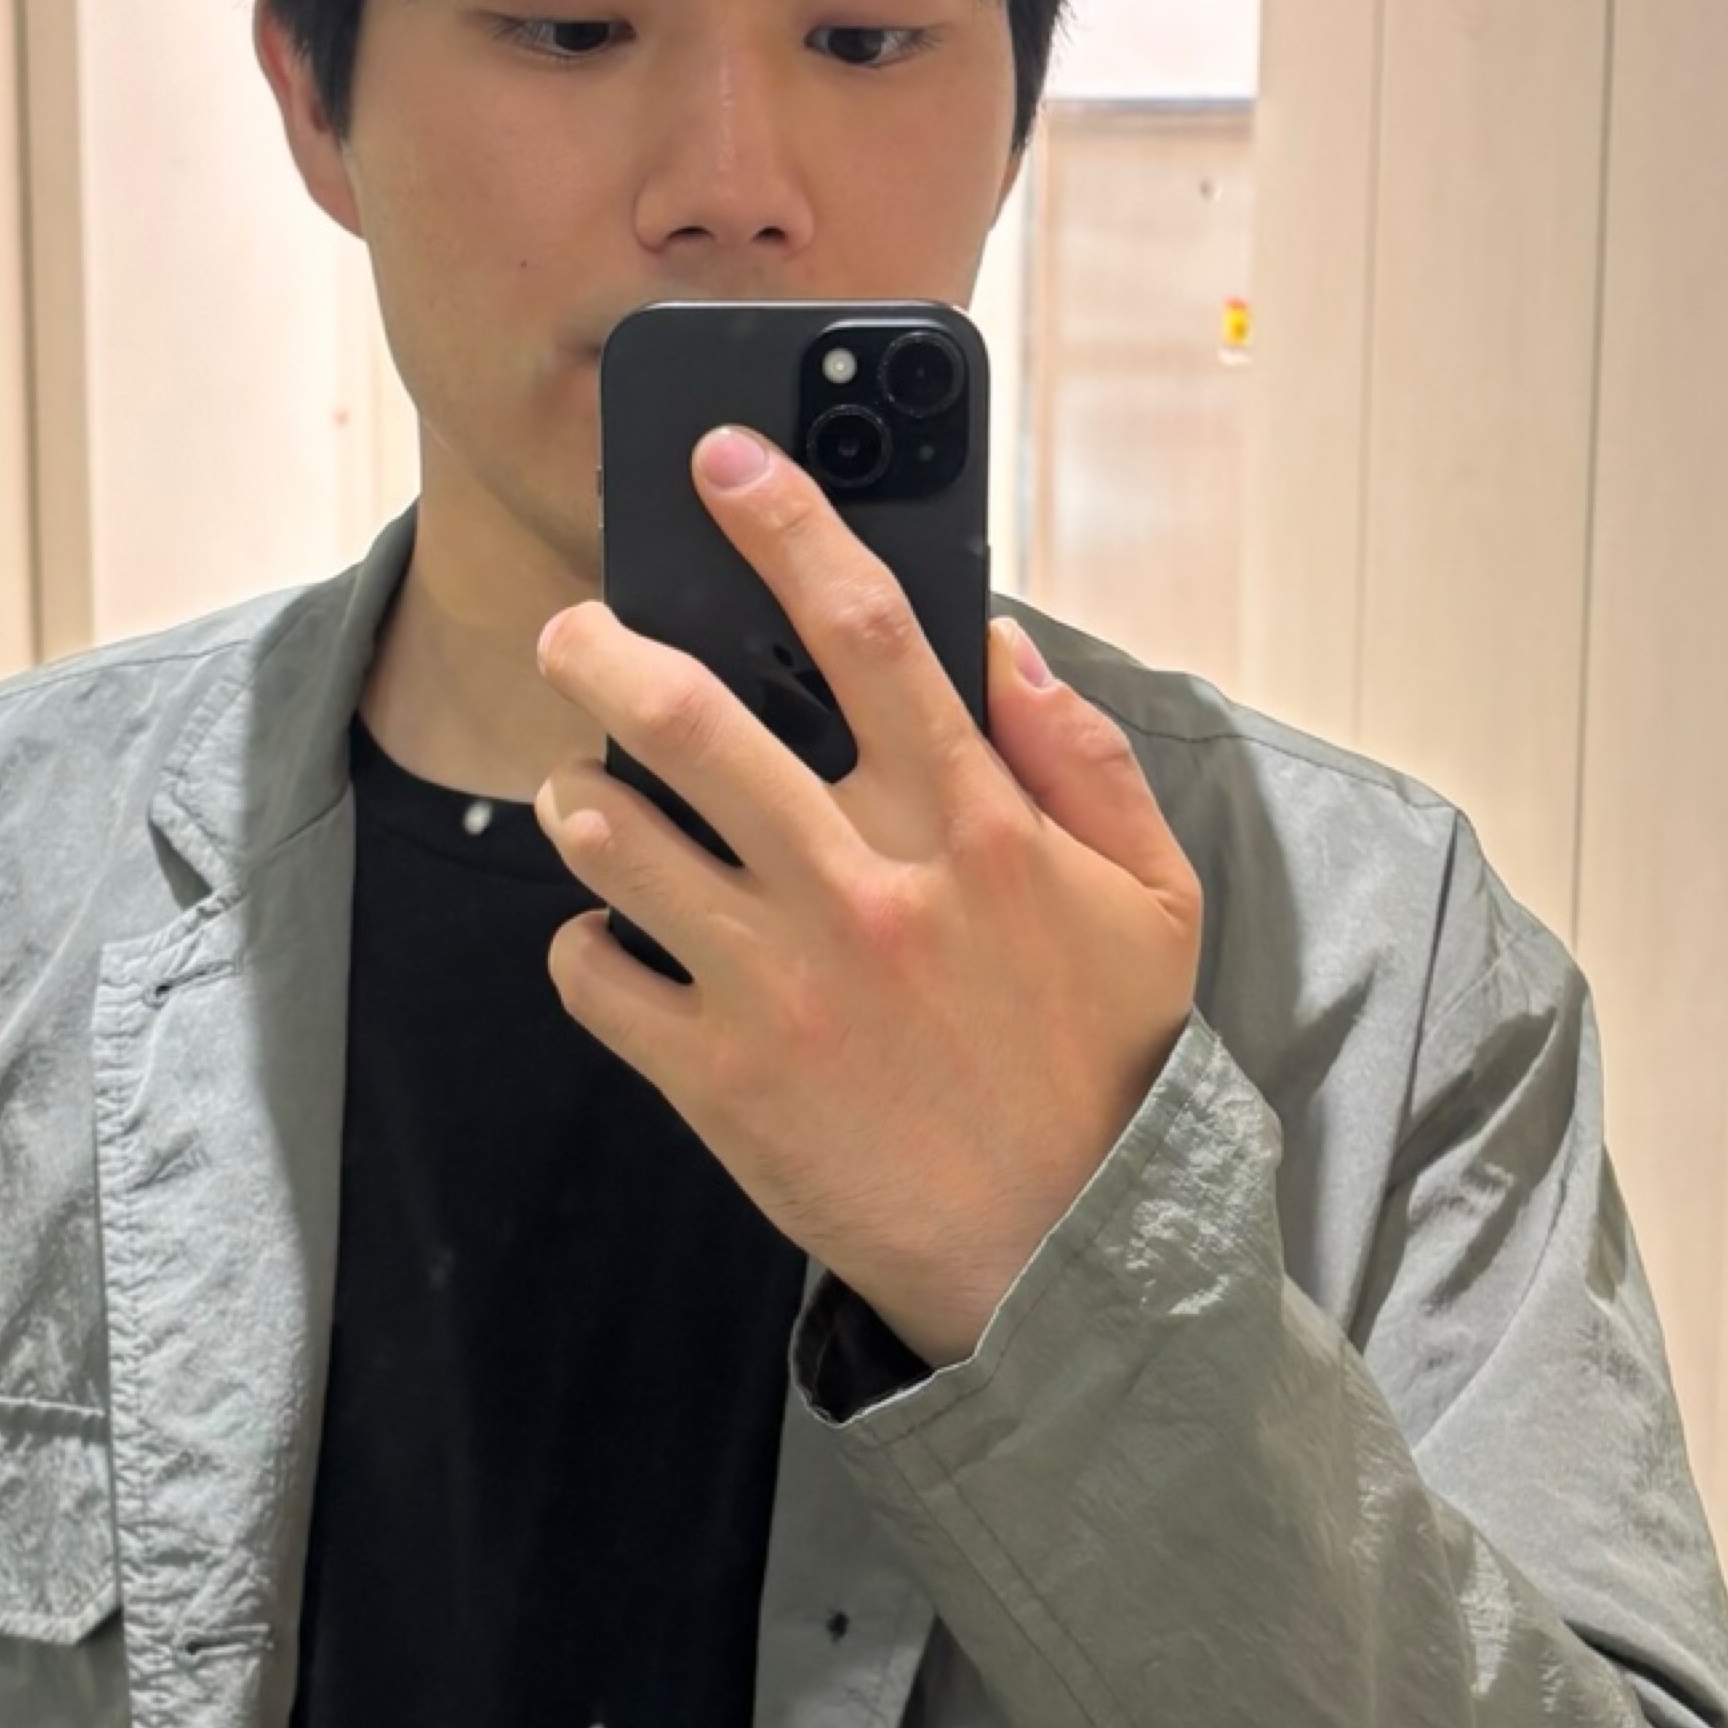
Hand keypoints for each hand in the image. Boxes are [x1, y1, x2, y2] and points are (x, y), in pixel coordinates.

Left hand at [533, 425, 1205, 1367]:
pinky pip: (595, 973)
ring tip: (585, 794)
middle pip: (692, 716)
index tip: (722, 462)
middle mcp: (865, 887)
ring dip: (580, 795)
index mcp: (971, 826)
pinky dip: (582, 940)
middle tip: (575, 633)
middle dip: (605, 647)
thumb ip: (1084, 761)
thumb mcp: (1152, 902)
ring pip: (618, 837)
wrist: (1064, 1265)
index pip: (866, 630)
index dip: (786, 523)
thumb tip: (1003, 646)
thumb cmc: (1105, 1074)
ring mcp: (781, 983)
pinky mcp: (720, 1078)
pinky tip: (611, 936)